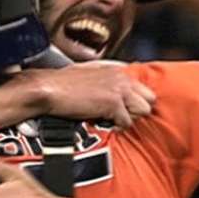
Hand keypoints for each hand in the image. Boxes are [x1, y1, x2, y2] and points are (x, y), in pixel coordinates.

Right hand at [23, 63, 154, 128]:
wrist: (48, 89)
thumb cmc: (62, 84)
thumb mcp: (88, 74)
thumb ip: (106, 79)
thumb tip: (113, 93)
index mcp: (117, 70)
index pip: (143, 87)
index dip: (135, 101)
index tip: (125, 109)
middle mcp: (122, 78)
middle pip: (150, 99)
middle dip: (137, 109)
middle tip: (120, 116)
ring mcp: (119, 90)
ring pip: (143, 110)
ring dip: (129, 118)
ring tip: (112, 119)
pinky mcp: (113, 104)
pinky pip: (127, 122)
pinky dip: (116, 127)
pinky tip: (103, 123)